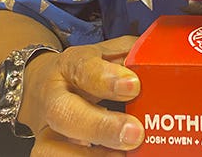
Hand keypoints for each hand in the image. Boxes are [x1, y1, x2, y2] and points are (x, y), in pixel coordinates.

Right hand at [19, 36, 143, 155]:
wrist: (42, 86)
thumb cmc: (86, 70)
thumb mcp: (106, 54)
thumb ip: (130, 56)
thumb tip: (159, 62)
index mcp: (71, 65)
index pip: (84, 68)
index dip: (107, 78)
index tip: (134, 86)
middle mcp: (52, 96)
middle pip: (64, 113)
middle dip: (100, 126)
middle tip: (134, 134)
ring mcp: (45, 128)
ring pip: (50, 148)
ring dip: (88, 156)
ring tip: (122, 155)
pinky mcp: (46, 149)